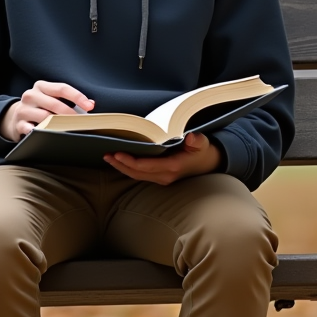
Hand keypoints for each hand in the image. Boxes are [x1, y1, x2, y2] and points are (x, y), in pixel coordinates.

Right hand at [0, 80, 94, 141]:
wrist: (16, 116)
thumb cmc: (41, 107)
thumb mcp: (51, 98)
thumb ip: (69, 100)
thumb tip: (90, 104)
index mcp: (41, 86)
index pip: (62, 88)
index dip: (77, 97)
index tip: (90, 106)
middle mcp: (30, 95)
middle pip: (54, 104)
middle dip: (70, 114)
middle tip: (82, 122)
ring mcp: (23, 109)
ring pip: (44, 117)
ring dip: (58, 124)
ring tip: (70, 129)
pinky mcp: (18, 124)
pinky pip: (30, 129)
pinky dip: (39, 132)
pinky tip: (47, 134)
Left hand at [103, 132, 220, 184]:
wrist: (209, 163)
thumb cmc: (203, 151)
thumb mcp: (203, 144)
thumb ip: (198, 141)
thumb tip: (192, 138)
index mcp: (173, 167)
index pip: (146, 166)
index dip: (131, 161)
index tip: (118, 153)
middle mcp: (165, 175)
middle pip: (137, 173)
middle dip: (121, 165)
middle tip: (106, 154)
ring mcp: (162, 178)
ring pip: (137, 175)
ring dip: (122, 167)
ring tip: (109, 157)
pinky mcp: (160, 177)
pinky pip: (141, 174)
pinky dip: (129, 168)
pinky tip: (120, 160)